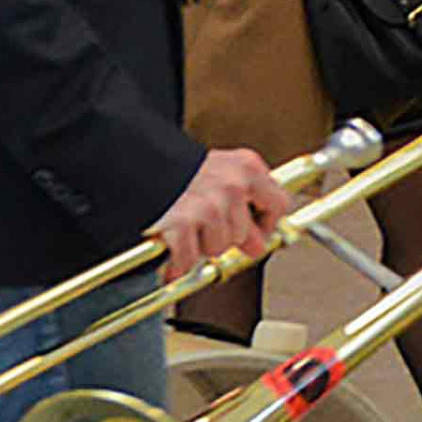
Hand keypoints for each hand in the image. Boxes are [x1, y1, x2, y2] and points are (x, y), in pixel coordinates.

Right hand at [151, 148, 291, 281]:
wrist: (142, 162)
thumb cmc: (185, 172)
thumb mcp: (226, 171)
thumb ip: (249, 201)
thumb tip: (259, 246)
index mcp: (248, 167)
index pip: (280, 205)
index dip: (266, 223)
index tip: (254, 227)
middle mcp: (233, 186)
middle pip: (248, 235)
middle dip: (229, 237)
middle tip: (209, 224)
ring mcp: (208, 206)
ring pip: (220, 248)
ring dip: (203, 244)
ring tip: (190, 223)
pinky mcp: (181, 224)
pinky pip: (189, 259)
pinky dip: (179, 259)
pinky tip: (175, 245)